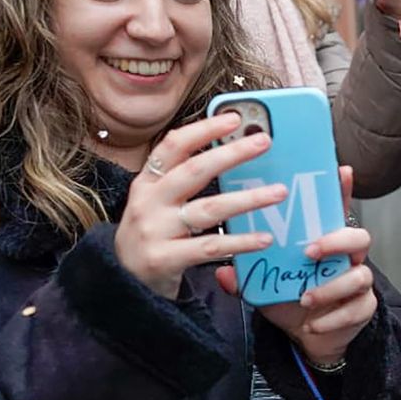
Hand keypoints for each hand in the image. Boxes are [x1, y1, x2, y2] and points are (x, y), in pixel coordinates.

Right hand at [114, 113, 286, 298]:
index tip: (234, 118)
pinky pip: (210, 247)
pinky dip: (240, 242)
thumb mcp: (158, 201)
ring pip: (208, 210)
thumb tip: (233, 149)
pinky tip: (264, 238)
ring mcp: (155, 231)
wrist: (121, 280)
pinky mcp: (165, 259)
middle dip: (230, 154)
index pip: (173, 146)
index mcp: (148, 182)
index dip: (203, 130)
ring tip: (279, 192)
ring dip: (247, 199)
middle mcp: (149, 202)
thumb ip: (186, 180)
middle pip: (193, 172)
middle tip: (264, 142)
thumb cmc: (152, 234)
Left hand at [218, 166, 376, 366]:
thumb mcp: (263, 287)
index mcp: (324, 243)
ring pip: (360, 275)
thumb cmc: (290, 301)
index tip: (341, 171)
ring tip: (305, 297)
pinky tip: (314, 323)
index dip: (341, 190)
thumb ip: (245, 278)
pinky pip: (357, 308)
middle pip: (359, 238)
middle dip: (337, 241)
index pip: (335, 211)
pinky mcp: (363, 307)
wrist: (308, 337)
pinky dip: (332, 318)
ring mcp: (358, 282)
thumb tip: (223, 271)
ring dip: (331, 286)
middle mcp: (346, 258)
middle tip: (309, 251)